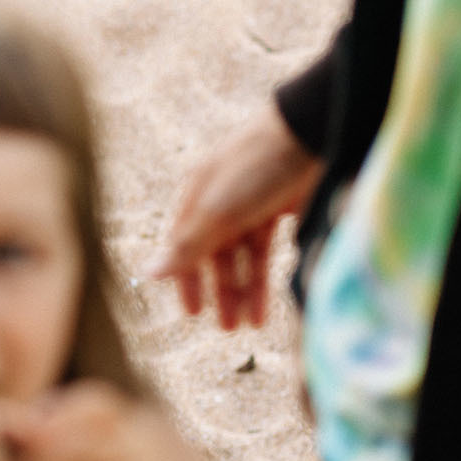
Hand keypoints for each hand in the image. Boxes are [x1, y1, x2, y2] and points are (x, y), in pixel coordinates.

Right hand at [148, 102, 323, 327]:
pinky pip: (271, 249)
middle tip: (228, 328)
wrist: (312, 132)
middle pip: (216, 255)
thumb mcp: (217, 211)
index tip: (193, 313)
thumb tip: (147, 273)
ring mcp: (254, 204)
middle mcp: (222, 201)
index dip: (187, 279)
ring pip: (245, 256)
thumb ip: (186, 246)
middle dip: (221, 292)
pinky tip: (276, 298)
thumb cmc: (256, 166)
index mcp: (197, 197)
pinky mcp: (285, 207)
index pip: (184, 245)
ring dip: (248, 290)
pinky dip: (270, 274)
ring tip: (253, 325)